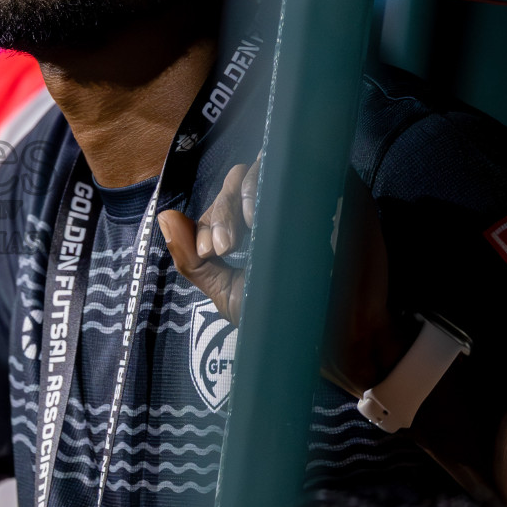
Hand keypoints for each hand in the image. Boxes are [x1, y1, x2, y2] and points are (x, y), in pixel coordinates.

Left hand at [159, 156, 408, 396]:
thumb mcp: (227, 293)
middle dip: (225, 210)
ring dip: (252, 190)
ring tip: (247, 229)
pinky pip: (315, 167)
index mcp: (249, 222)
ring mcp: (308, 194)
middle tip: (224, 247)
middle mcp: (277, 203)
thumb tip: (165, 216)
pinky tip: (278, 214)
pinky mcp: (341, 192)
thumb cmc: (282, 314)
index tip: (208, 251)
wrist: (337, 340)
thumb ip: (192, 260)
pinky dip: (292, 181)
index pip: (222, 200)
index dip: (211, 220)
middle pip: (241, 178)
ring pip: (271, 167)